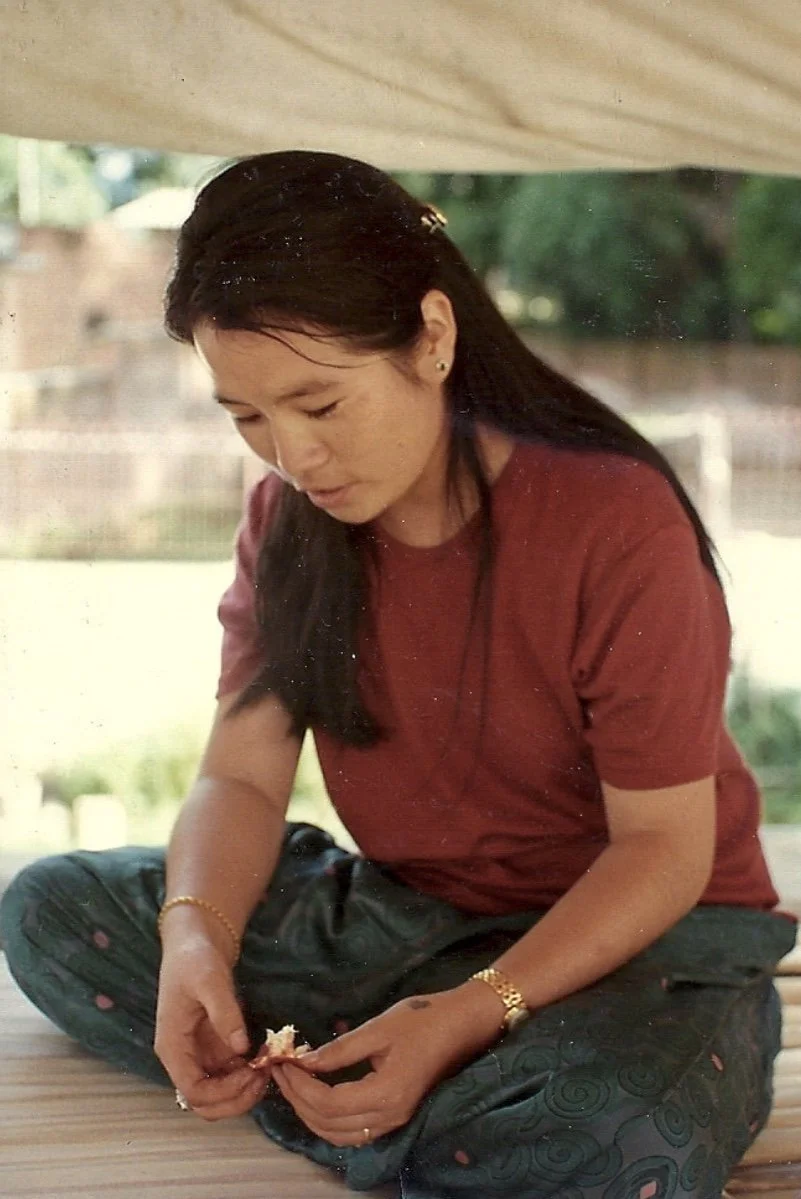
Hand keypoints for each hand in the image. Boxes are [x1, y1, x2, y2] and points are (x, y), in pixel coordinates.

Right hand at [154, 929, 268, 1120]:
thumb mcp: (209, 979)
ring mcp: (200, 1054)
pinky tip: (266, 1056)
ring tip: (269, 1065)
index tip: (252, 1072)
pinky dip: (248, 1073)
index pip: (193, 1092)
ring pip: (220, 1094)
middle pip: (205, 1104)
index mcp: (172, 1047)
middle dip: (236, 1099)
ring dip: (245, 1090)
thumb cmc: (195, 957)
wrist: (197, 939)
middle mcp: (184, 1058)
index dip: (224, 1093)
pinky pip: (230, 1074)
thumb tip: (241, 1048)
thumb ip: (224, 1013)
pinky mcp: (215, 1046)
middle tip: (265, 1076)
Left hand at [271, 983, 504, 1145]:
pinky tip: (319, 1096)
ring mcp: (395, 1120)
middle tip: (281, 1071)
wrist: (465, 1024)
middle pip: (329, 1124)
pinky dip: (330, 1120)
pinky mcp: (398, 1115)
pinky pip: (355, 1131)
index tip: (282, 1062)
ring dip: (311, 1114)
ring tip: (294, 1083)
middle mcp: (390, 1116)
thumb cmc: (424, 1019)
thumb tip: (302, 1061)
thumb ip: (339, 1050)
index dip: (299, 1086)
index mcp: (386, 1093)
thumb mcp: (378, 1028)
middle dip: (298, 1099)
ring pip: (340, 1135)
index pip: (328, 1103)